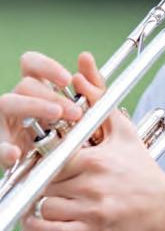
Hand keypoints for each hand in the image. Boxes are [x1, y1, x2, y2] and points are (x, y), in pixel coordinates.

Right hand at [0, 51, 82, 169]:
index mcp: (35, 90)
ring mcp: (5, 123)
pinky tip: (15, 154)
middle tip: (75, 112)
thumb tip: (86, 56)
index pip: (31, 64)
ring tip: (56, 117)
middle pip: (25, 85)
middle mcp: (17, 102)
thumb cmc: (71, 138)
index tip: (67, 80)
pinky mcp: (2, 148)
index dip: (46, 67)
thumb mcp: (86, 113)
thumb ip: (90, 86)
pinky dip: (4, 149)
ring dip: (33, 107)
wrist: (61, 174)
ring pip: (7, 103)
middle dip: (51, 96)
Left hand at [22, 53, 164, 230]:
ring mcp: (91, 209)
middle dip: (41, 180)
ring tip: (47, 197)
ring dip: (42, 203)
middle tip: (44, 178)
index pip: (50, 155)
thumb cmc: (142, 170)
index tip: (44, 156)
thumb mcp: (122, 130)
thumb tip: (81, 68)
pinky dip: (41, 227)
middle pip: (44, 181)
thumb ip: (98, 98)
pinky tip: (40, 219)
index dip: (42, 156)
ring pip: (46, 206)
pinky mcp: (92, 230)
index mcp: (94, 158)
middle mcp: (90, 184)